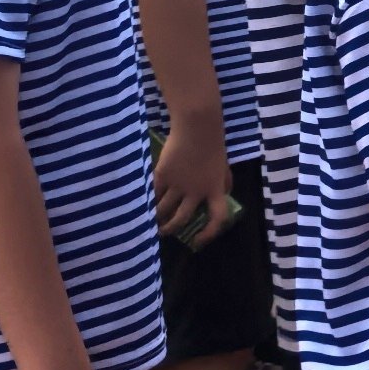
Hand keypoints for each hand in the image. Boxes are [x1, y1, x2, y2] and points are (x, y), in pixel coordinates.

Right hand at [152, 117, 230, 244]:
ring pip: (163, 210)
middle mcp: (196, 192)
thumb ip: (222, 184)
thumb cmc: (213, 146)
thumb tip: (221, 197)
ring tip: (151, 221)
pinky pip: (153, 195)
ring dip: (156, 218)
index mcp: (215, 189)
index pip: (217, 218)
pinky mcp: (162, 176)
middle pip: (181, 218)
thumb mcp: (224, 167)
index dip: (208, 233)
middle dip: (171, 229)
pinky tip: (144, 204)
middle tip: (163, 232)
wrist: (197, 129)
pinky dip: (148, 201)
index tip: (198, 240)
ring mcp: (178, 185)